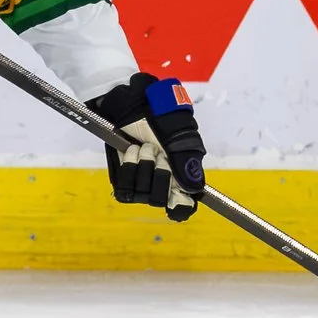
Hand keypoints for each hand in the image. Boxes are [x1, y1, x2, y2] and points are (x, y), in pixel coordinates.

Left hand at [87, 74, 206, 221]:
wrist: (134, 109)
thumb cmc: (161, 122)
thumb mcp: (178, 140)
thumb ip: (186, 164)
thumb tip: (194, 189)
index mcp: (181, 179)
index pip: (182, 207)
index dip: (181, 206)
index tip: (178, 196)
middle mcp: (162, 186)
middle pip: (161, 200)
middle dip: (160, 174)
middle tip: (160, 152)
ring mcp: (141, 186)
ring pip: (142, 194)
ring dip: (144, 166)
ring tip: (144, 146)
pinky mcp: (123, 181)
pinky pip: (124, 188)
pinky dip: (129, 166)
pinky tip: (132, 150)